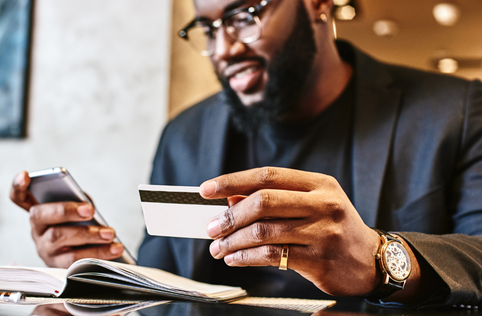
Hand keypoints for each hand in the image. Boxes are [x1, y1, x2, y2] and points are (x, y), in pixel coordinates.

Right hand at [9, 171, 123, 267]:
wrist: (89, 254)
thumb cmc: (82, 225)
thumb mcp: (79, 210)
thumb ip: (79, 202)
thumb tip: (86, 206)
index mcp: (40, 211)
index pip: (19, 197)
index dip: (18, 186)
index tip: (25, 175)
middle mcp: (37, 230)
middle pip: (42, 216)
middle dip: (66, 211)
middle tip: (89, 210)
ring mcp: (45, 249)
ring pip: (60, 239)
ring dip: (88, 236)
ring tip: (111, 233)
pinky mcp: (58, 267)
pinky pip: (75, 262)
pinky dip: (99, 253)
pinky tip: (116, 248)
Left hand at [200, 167, 381, 295]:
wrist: (371, 261)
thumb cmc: (334, 229)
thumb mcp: (311, 205)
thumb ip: (275, 200)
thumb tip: (230, 199)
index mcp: (320, 184)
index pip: (268, 175)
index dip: (233, 181)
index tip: (207, 189)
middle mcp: (324, 204)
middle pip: (263, 201)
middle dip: (230, 215)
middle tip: (211, 227)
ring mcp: (324, 231)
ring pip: (264, 231)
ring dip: (233, 240)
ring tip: (218, 247)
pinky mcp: (319, 259)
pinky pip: (271, 256)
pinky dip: (245, 257)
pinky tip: (234, 258)